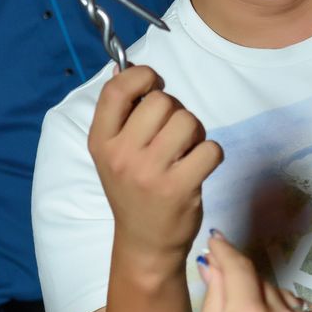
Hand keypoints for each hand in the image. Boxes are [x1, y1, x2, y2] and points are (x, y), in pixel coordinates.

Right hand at [88, 64, 222, 265]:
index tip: (153, 85)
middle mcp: (122, 155)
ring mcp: (150, 173)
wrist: (145, 242)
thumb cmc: (133, 190)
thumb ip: (122, 114)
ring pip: (188, 121)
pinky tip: (197, 167)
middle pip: (161, 101)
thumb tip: (127, 68)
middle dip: (174, 110)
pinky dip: (211, 154)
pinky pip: (210, 148)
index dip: (142, 76)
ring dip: (195, 132)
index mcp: (101, 141)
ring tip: (186, 151)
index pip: (117, 89)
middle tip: (172, 134)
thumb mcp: (113, 153)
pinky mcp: (180, 188)